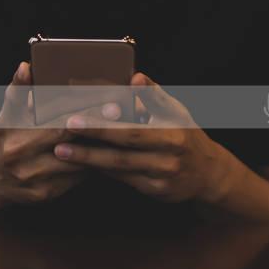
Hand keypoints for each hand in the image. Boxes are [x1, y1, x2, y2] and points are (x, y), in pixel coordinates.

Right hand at [0, 62, 122, 209]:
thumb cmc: (7, 140)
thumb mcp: (8, 114)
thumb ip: (18, 90)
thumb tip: (26, 67)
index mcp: (15, 133)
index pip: (58, 120)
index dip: (86, 112)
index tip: (111, 104)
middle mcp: (24, 157)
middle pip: (70, 139)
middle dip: (98, 127)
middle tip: (123, 115)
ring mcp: (36, 178)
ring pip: (77, 162)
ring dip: (101, 148)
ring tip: (123, 133)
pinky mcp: (47, 194)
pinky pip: (77, 178)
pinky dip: (93, 164)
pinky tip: (109, 153)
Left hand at [52, 73, 243, 203]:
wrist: (207, 174)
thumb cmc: (185, 135)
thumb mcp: (176, 111)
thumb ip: (153, 95)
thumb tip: (134, 76)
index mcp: (172, 132)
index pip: (135, 125)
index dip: (107, 122)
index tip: (82, 114)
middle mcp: (169, 155)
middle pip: (125, 147)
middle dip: (92, 138)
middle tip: (65, 130)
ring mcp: (162, 176)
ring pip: (120, 166)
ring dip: (89, 158)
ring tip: (61, 151)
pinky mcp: (155, 191)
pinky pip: (123, 179)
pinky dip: (100, 170)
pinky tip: (80, 163)